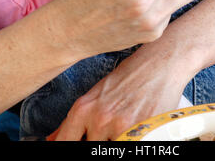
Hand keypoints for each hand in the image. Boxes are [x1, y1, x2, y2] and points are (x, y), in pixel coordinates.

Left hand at [48, 41, 189, 140]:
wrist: (161, 64)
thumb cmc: (131, 75)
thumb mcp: (98, 92)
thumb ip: (76, 119)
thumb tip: (53, 139)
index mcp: (84, 108)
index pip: (65, 141)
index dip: (66, 146)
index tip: (74, 144)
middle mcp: (99, 119)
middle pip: (88, 148)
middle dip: (97, 142)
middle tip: (105, 133)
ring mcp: (120, 128)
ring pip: (107, 149)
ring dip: (112, 141)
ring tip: (123, 129)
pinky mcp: (142, 134)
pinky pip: (128, 145)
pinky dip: (129, 141)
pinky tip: (134, 133)